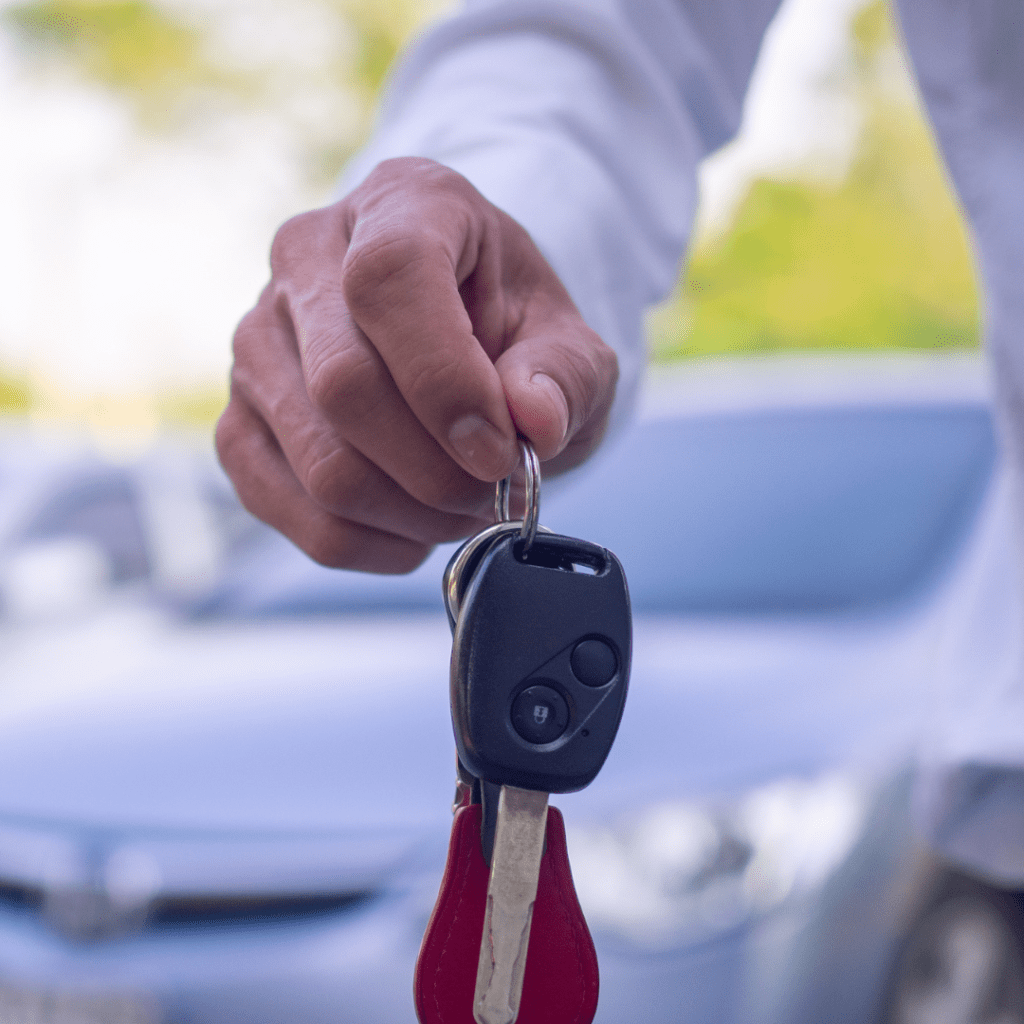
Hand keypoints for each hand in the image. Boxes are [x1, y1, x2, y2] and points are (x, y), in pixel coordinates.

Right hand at [216, 157, 617, 572]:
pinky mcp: (238, 422)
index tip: (501, 449)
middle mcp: (305, 260)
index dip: (445, 380)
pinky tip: (415, 527)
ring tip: (464, 507)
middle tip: (498, 493)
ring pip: (320, 464)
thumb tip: (536, 422)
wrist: (460, 348)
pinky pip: (291, 510)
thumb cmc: (512, 336)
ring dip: (413, 514)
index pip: (389, 279)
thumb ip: (565, 375)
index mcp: (399, 204)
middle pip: (345, 387)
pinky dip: (369, 543)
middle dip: (439, 471)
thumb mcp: (567, 342)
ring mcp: (257, 343)